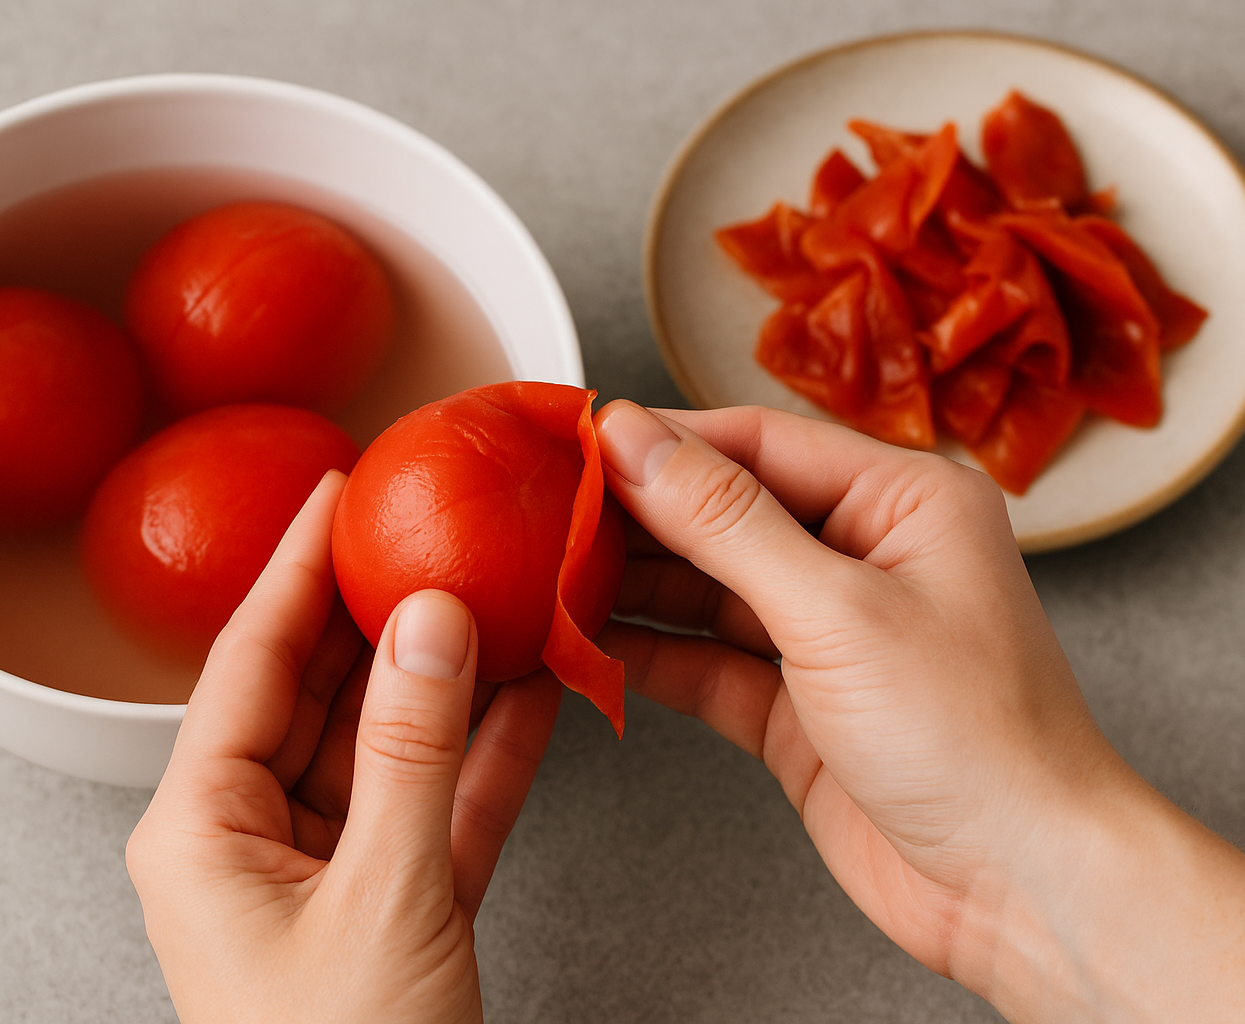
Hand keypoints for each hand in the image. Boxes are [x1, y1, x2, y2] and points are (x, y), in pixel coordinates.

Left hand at [125, 471, 560, 1023]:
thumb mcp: (381, 898)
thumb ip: (410, 750)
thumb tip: (428, 620)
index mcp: (201, 829)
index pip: (249, 664)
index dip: (291, 568)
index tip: (330, 489)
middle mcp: (251, 840)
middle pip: (320, 693)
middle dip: (380, 613)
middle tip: (430, 530)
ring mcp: (326, 873)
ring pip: (389, 745)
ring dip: (447, 680)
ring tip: (498, 596)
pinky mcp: (393, 906)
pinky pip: (437, 807)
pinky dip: (485, 757)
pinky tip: (532, 695)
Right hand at [593, 401, 1244, 1022]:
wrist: (1020, 886)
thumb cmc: (974, 737)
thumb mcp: (836, 609)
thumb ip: (725, 521)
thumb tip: (637, 441)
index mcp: (903, 501)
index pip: (759, 443)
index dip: (664, 441)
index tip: (579, 440)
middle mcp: (866, 557)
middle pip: (726, 513)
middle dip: (637, 515)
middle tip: (545, 511)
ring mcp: (828, 635)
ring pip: (708, 590)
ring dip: (632, 586)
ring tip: (549, 574)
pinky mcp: (798, 708)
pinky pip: (706, 662)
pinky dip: (648, 655)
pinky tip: (587, 644)